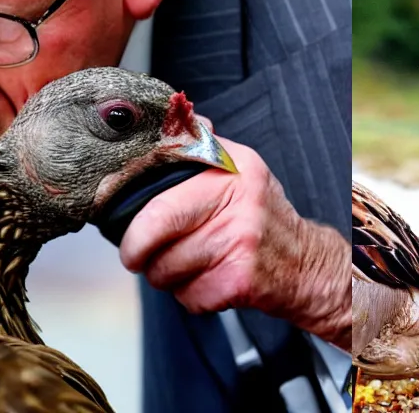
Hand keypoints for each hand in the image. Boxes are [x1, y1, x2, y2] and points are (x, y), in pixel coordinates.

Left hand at [118, 136, 352, 348]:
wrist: (307, 265)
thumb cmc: (260, 217)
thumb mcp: (239, 170)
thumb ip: (199, 147)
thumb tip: (161, 122)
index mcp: (233, 165)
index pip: (166, 167)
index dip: (130, 187)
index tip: (110, 198)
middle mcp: (239, 198)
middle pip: (157, 221)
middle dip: (135, 246)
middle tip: (133, 253)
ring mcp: (240, 239)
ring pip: (166, 265)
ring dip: (164, 275)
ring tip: (187, 264)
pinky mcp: (239, 280)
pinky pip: (187, 295)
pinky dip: (188, 296)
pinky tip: (209, 280)